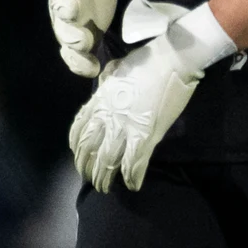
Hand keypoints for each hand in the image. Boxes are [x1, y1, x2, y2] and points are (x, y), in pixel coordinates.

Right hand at [48, 0, 137, 76]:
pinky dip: (80, 63)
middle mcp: (62, 3)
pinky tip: (94, 68)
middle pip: (61, 8)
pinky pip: (72, 57)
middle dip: (69, 10)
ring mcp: (67, 27)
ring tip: (86, 41)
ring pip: (65, 35)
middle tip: (78, 11)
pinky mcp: (75, 46)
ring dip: (74, 39)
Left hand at [69, 4, 235, 191]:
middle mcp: (107, 116)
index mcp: (100, 100)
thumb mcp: (117, 67)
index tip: (78, 155)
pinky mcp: (146, 136)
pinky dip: (132, 178)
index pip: (79, 128)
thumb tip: (105, 81)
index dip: (76, 146)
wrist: (171, 59)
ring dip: (104, 178)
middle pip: (89, 149)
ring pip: (107, 161)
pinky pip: (134, 164)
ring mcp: (125, 127)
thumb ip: (108, 78)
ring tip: (105, 188)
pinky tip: (133, 186)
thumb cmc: (147, 59)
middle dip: (86, 167)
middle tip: (90, 178)